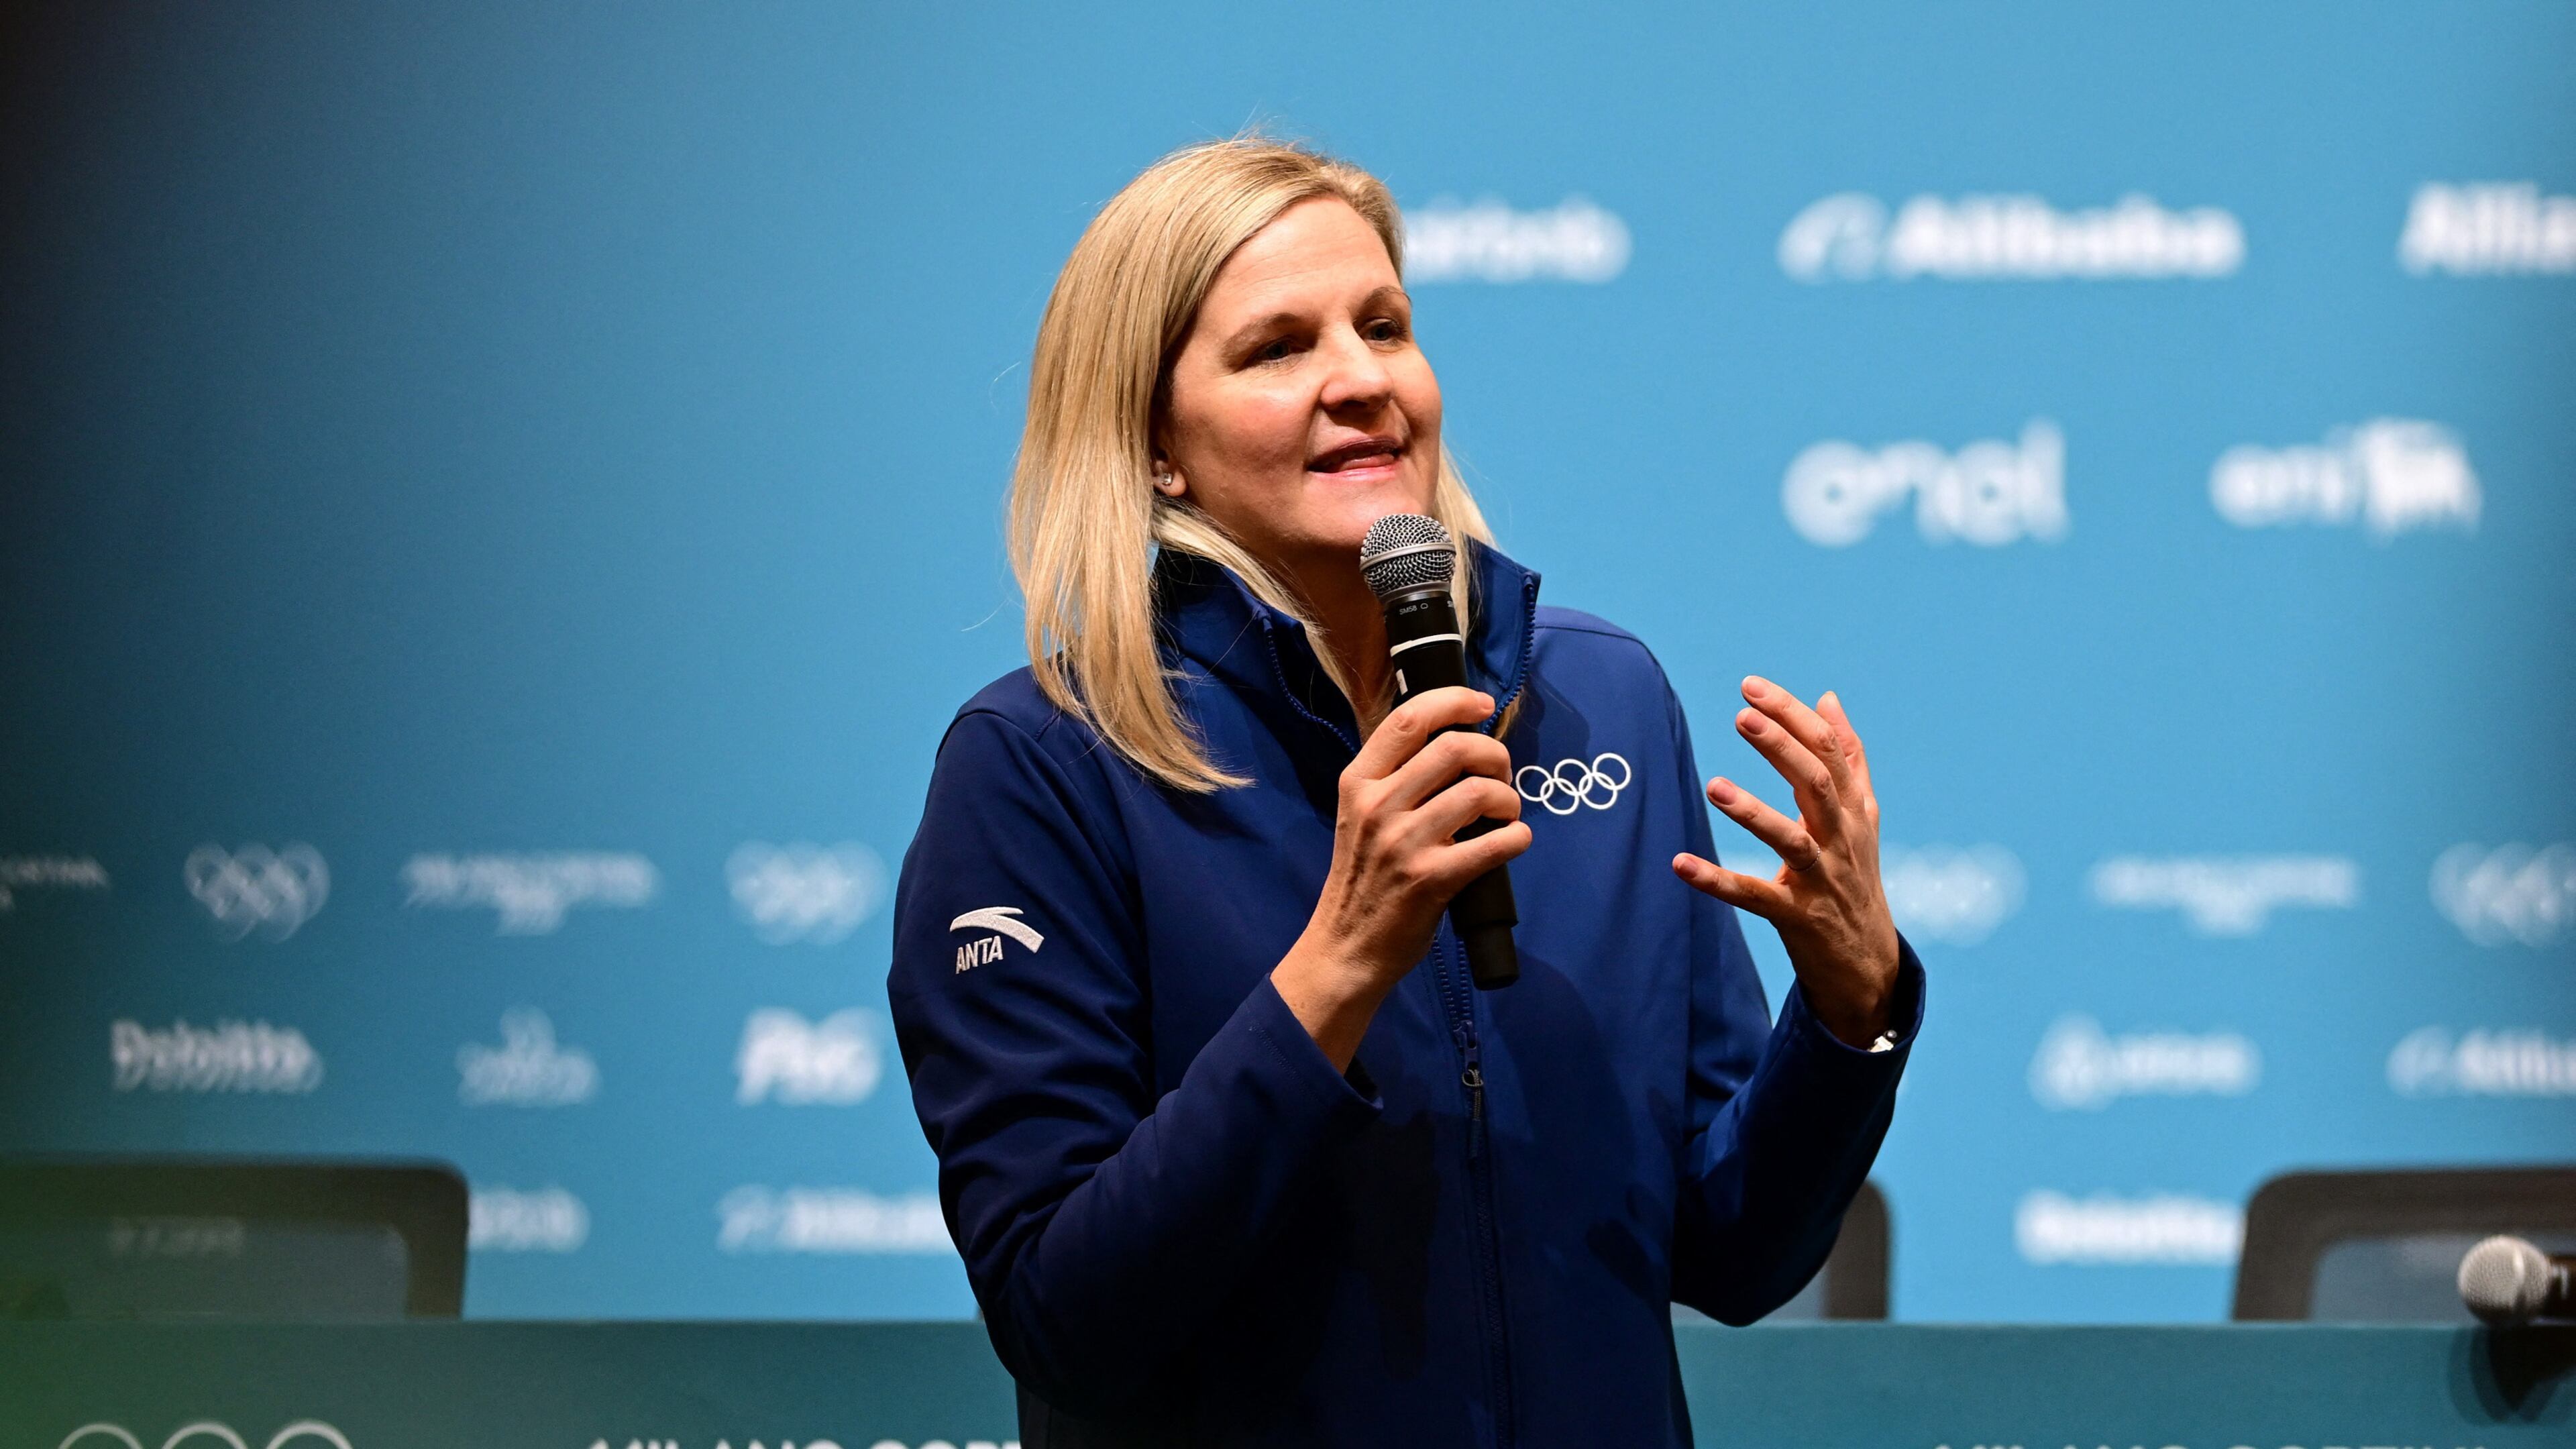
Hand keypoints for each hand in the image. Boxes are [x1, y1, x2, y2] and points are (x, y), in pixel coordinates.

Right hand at [1275, 686, 1531, 1066]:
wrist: (1346, 946)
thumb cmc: (1363, 878)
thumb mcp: (1361, 815)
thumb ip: (1395, 778)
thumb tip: (1456, 742)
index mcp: (1359, 782)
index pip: (1409, 718)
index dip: (1455, 701)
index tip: (1483, 704)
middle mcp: (1377, 806)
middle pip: (1454, 748)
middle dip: (1494, 755)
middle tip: (1501, 775)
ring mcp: (1403, 843)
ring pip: (1479, 793)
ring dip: (1508, 799)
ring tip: (1506, 814)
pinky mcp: (1430, 879)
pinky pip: (1495, 844)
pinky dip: (1517, 837)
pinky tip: (1514, 841)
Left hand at [1671, 677, 1900, 1047]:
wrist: (1869, 962)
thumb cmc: (1855, 875)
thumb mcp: (1859, 814)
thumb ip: (1847, 756)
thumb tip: (1828, 698)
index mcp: (1852, 808)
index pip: (1828, 750)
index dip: (1792, 716)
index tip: (1751, 687)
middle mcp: (1841, 838)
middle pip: (1817, 783)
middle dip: (1781, 747)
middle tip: (1742, 716)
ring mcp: (1821, 879)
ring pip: (1792, 840)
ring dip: (1753, 813)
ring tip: (1714, 786)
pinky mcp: (1797, 917)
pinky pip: (1755, 896)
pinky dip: (1717, 881)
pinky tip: (1680, 864)